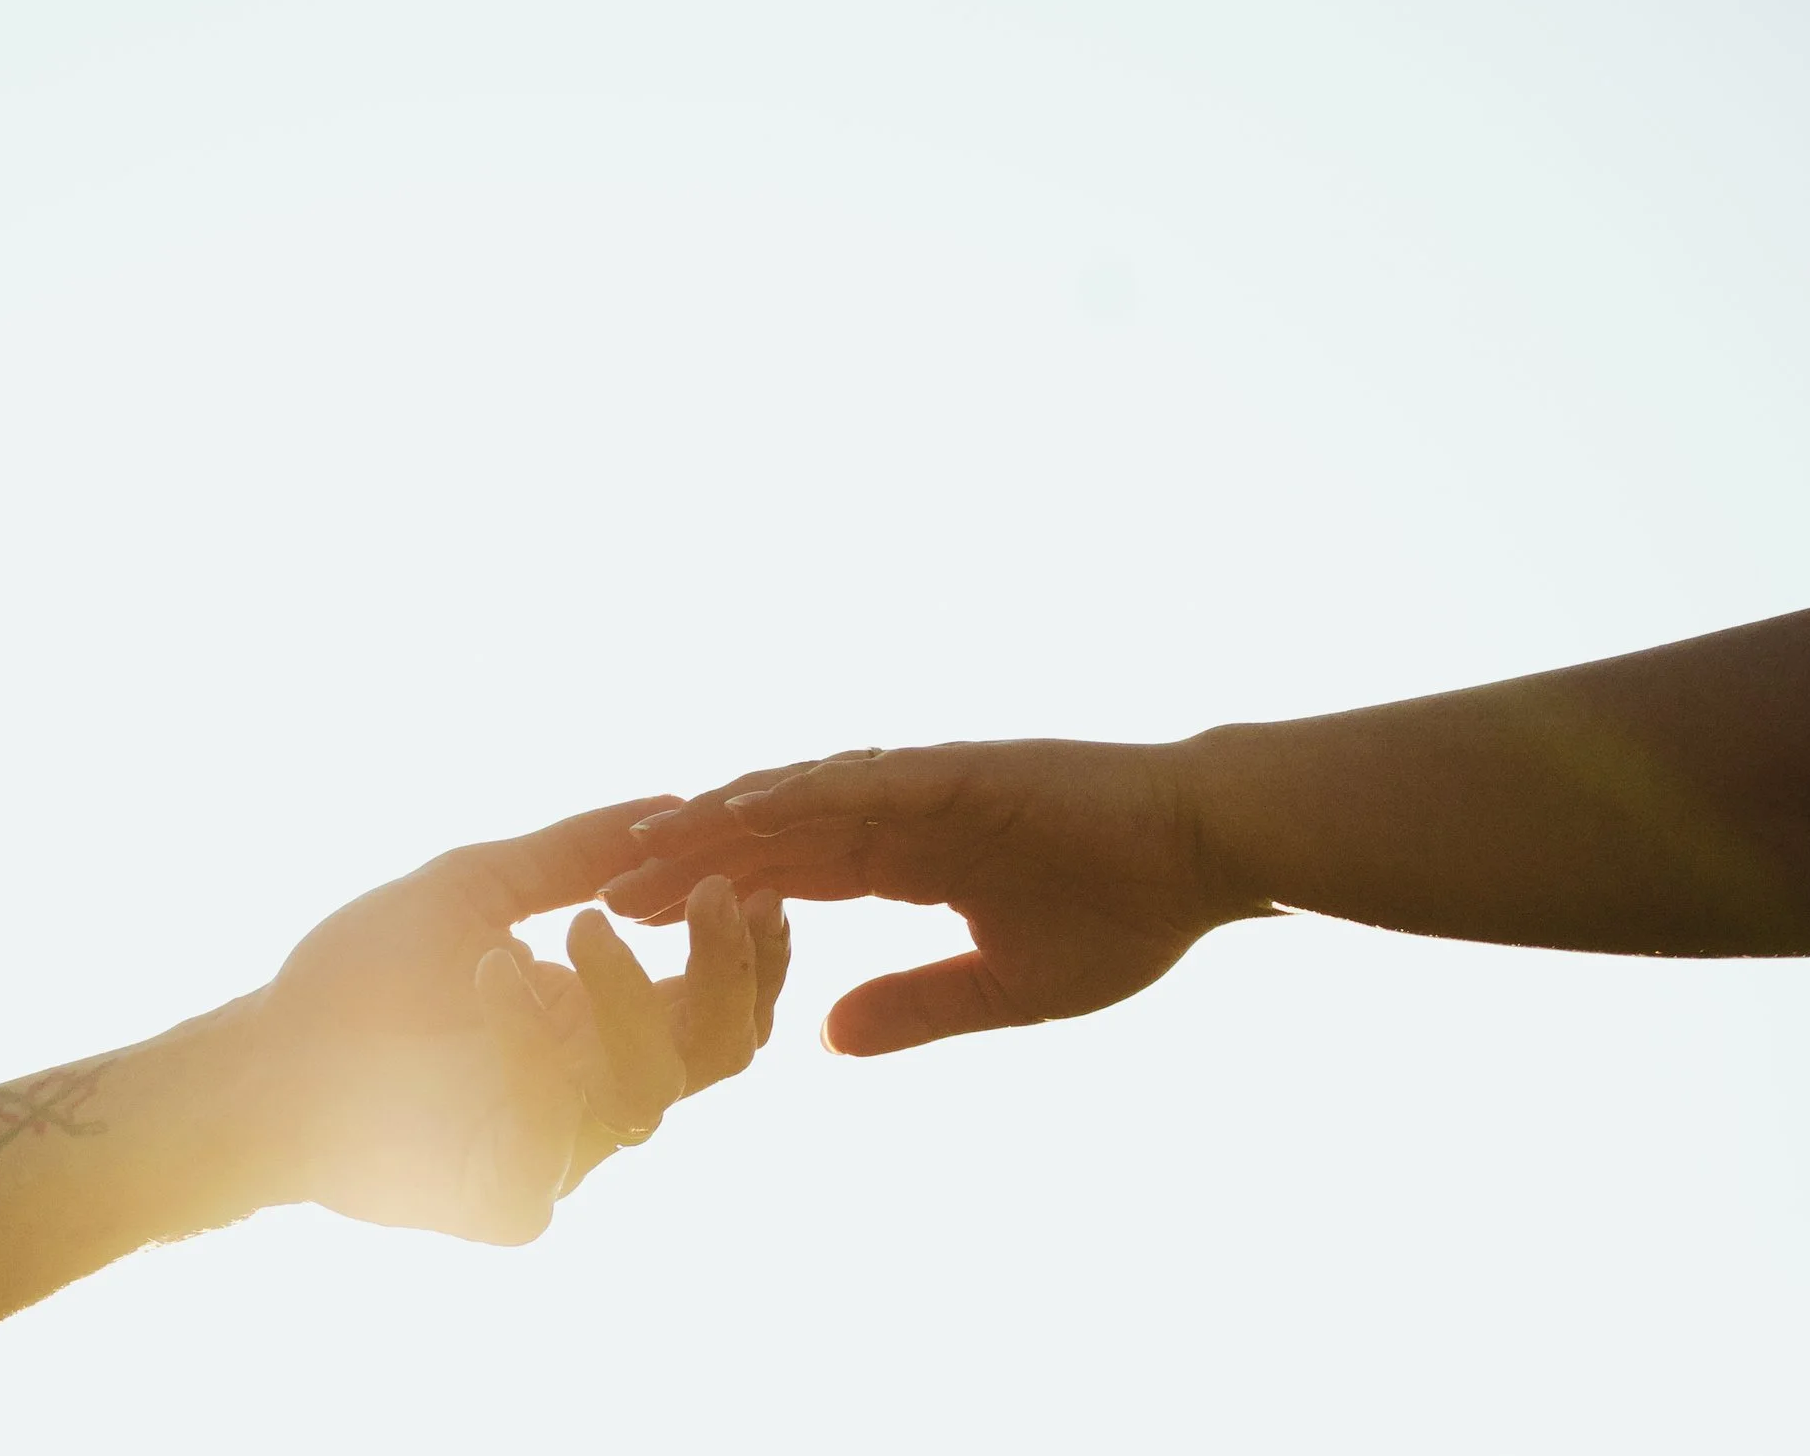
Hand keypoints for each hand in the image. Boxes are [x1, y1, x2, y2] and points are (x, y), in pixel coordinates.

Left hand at [247, 798, 788, 1243]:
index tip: (750, 880)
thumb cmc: (362, 974)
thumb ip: (572, 853)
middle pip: (720, 1052)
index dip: (756, 951)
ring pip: (649, 1092)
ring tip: (576, 924)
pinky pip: (555, 1148)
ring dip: (627, 997)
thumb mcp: (474, 885)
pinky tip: (490, 978)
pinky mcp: (503, 1202)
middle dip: (730, 970)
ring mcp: (556, 1151)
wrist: (262, 1059)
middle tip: (708, 892)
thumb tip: (675, 800)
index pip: (722, 1003)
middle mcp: (594, 1091)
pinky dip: (531, 1052)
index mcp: (602, 1026)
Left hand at [601, 742, 1266, 1055]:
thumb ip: (915, 1007)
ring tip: (640, 846)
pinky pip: (864, 781)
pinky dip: (802, 792)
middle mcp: (901, 815)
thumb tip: (821, 1038)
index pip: (788, 881)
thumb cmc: (1127, 915)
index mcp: (908, 861)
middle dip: (688, 862)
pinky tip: (741, 810)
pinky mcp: (958, 770)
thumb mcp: (1004, 986)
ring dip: (720, 823)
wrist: (1208, 851)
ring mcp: (925, 786)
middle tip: (601, 890)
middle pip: (772, 838)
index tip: (635, 927)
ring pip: (799, 802)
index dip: (711, 900)